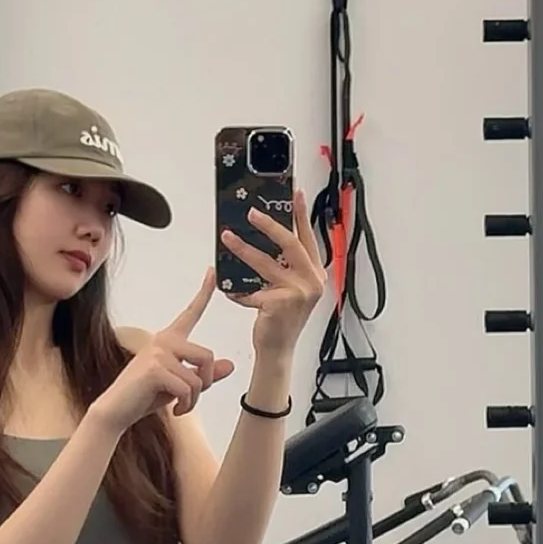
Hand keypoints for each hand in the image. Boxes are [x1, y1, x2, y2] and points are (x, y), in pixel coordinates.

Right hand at [90, 272, 231, 433]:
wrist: (117, 410)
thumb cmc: (145, 396)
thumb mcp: (180, 385)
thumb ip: (204, 375)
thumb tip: (231, 365)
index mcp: (169, 340)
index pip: (191, 313)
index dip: (204, 293)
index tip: (212, 271)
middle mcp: (164, 340)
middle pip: (207, 356)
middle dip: (205, 383)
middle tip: (190, 399)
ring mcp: (158, 352)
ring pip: (198, 377)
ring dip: (194, 399)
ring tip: (180, 406)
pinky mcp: (154, 369)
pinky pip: (187, 389)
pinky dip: (186, 405)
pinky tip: (175, 411)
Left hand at [220, 190, 326, 355]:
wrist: (278, 350)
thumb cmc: (282, 320)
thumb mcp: (292, 289)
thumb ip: (287, 267)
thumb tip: (268, 239)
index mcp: (315, 275)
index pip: (308, 239)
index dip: (302, 215)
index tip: (295, 193)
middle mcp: (311, 282)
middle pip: (290, 244)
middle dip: (269, 225)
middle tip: (251, 213)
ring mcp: (297, 294)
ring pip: (265, 264)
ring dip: (242, 249)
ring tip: (227, 237)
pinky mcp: (278, 305)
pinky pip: (251, 291)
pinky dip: (237, 290)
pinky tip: (227, 288)